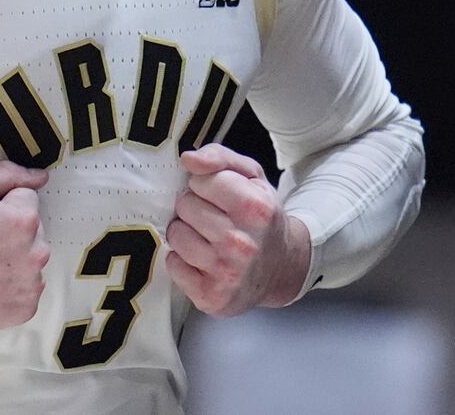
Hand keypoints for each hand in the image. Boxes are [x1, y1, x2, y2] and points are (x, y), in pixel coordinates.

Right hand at [0, 161, 49, 339]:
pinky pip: (24, 288)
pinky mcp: (22, 311)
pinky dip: (7, 286)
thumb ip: (4, 175)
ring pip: (28, 259)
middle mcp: (35, 254)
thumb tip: (40, 176)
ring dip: (10, 259)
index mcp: (22, 220)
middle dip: (8, 231)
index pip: (25, 198)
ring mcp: (30, 286)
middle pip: (31, 229)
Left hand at [165, 144, 310, 316]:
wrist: (282, 268)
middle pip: (185, 206)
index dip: (204, 185)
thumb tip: (188, 159)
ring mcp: (226, 273)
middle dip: (194, 207)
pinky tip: (203, 260)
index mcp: (255, 208)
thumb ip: (220, 157)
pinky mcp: (211, 297)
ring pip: (175, 235)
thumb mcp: (252, 177)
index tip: (218, 195)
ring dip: (185, 233)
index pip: (200, 180)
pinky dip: (183, 260)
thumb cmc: (260, 217)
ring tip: (206, 238)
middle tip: (213, 217)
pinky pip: (173, 264)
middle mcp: (242, 243)